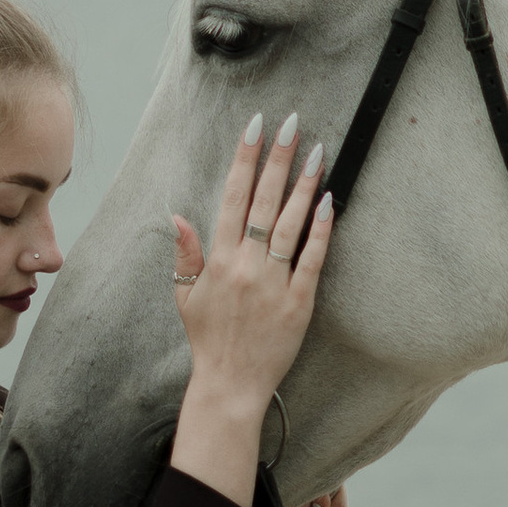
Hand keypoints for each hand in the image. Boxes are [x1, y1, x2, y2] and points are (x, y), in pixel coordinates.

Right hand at [168, 113, 331, 506]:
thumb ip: (184, 254)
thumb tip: (178, 215)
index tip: (256, 127)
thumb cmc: (208, 340)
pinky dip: (321, 231)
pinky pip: (312, 260)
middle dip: (279, 158)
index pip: (232, 196)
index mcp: (217, 259)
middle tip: (293, 122)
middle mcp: (245, 265)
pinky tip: (329, 202)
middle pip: (265, 201)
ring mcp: (273, 283)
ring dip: (305, 184)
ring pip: (291, 224)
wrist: (230, 385)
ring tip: (318, 150)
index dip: (245, 159)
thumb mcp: (184, 296)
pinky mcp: (299, 303)